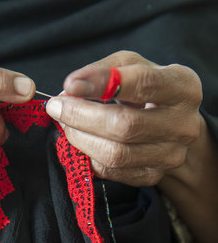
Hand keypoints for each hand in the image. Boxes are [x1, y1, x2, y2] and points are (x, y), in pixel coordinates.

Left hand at [46, 51, 202, 186]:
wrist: (170, 125)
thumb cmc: (147, 90)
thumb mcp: (132, 67)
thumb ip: (103, 70)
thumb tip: (71, 87)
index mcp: (183, 87)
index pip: (143, 83)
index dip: (102, 84)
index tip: (70, 86)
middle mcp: (183, 124)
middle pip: (125, 126)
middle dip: (82, 117)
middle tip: (58, 108)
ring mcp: (170, 155)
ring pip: (116, 154)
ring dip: (81, 139)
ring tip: (66, 125)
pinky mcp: (152, 176)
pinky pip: (112, 172)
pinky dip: (89, 158)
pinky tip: (81, 142)